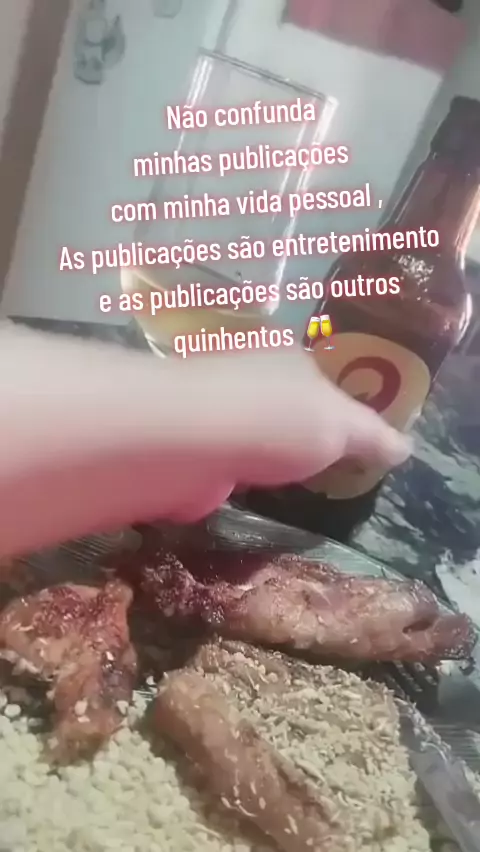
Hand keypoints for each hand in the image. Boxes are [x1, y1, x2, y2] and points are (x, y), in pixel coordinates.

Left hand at [164, 346, 411, 520]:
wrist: (190, 441)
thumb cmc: (277, 419)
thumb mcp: (341, 427)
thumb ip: (372, 436)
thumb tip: (406, 447)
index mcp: (286, 357)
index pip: (318, 378)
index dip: (335, 409)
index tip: (350, 443)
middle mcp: (245, 375)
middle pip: (279, 406)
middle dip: (293, 436)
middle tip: (318, 472)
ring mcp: (213, 411)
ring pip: (247, 436)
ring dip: (258, 460)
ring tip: (281, 488)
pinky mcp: (188, 448)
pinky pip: (219, 466)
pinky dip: (229, 480)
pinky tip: (242, 496)